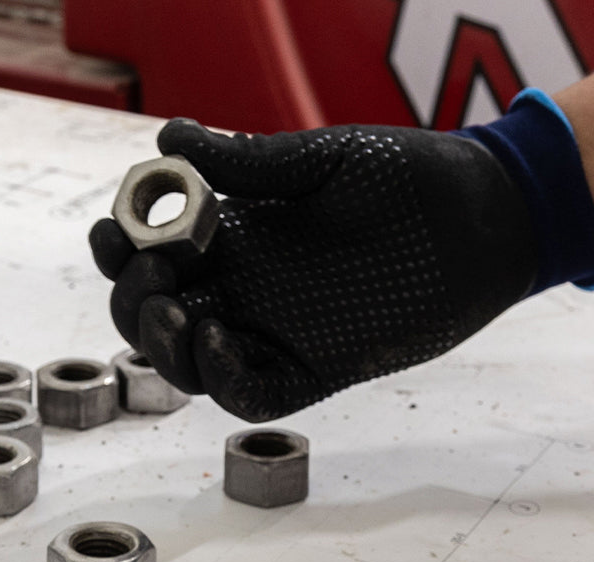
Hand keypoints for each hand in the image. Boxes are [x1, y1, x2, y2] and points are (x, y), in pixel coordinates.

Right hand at [90, 120, 536, 421]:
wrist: (478, 219)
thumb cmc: (404, 178)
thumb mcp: (320, 161)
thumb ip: (248, 163)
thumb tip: (168, 137)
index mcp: (234, 236)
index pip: (154, 255)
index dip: (121, 249)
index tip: (116, 233)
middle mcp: (246, 289)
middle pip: (159, 316)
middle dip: (134, 302)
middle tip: (149, 276)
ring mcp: (275, 333)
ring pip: (191, 365)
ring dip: (163, 346)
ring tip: (175, 313)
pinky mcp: (312, 369)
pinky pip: (250, 393)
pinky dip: (221, 378)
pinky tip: (218, 338)